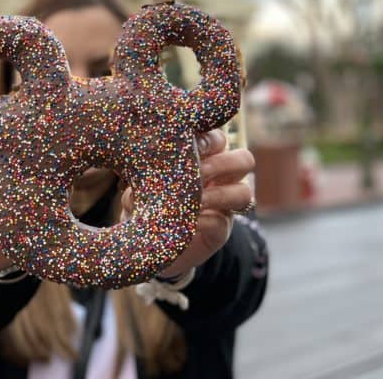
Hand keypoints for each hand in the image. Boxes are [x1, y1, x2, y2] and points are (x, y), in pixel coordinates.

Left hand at [121, 129, 254, 278]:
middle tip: (195, 172)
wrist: (151, 242)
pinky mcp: (220, 232)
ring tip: (193, 200)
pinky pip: (222, 222)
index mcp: (206, 158)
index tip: (187, 145)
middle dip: (221, 163)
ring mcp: (225, 207)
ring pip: (244, 192)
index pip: (220, 139)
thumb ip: (145, 176)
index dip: (209, 140)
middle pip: (244, 160)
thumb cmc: (148, 202)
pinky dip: (203, 220)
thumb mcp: (144, 185)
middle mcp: (222, 180)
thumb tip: (138, 180)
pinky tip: (185, 222)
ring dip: (217, 194)